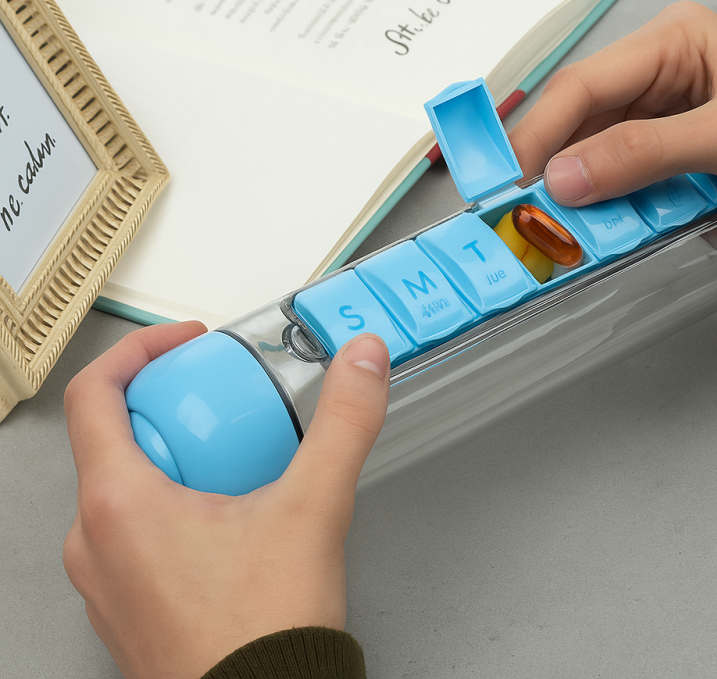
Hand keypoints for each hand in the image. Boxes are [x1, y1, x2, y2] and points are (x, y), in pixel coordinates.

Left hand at [62, 321, 389, 678]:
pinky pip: (133, 528)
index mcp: (117, 504)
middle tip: (224, 401)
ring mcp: (105, 578)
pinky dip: (172, 499)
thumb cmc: (262, 635)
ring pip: (123, 485)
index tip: (185, 344)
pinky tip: (227, 513)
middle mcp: (94, 541)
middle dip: (171, 404)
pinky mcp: (127, 603)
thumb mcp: (313, 509)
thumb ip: (342, 424)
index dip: (138, 351)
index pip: (94, 394)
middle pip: (113, 436)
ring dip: (173, 453)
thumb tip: (361, 361)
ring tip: (232, 455)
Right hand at [510, 1, 716, 262]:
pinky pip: (613, 190)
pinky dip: (595, 215)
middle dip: (546, 166)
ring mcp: (658, 130)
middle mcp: (658, 82)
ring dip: (567, 196)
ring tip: (536, 227)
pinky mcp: (663, 173)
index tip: (508, 183)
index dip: (539, 133)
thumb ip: (648, 151)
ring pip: (588, 160)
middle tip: (509, 210)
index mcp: (673, 45)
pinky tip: (580, 233)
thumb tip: (562, 178)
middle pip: (577, 123)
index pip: (585, 85)